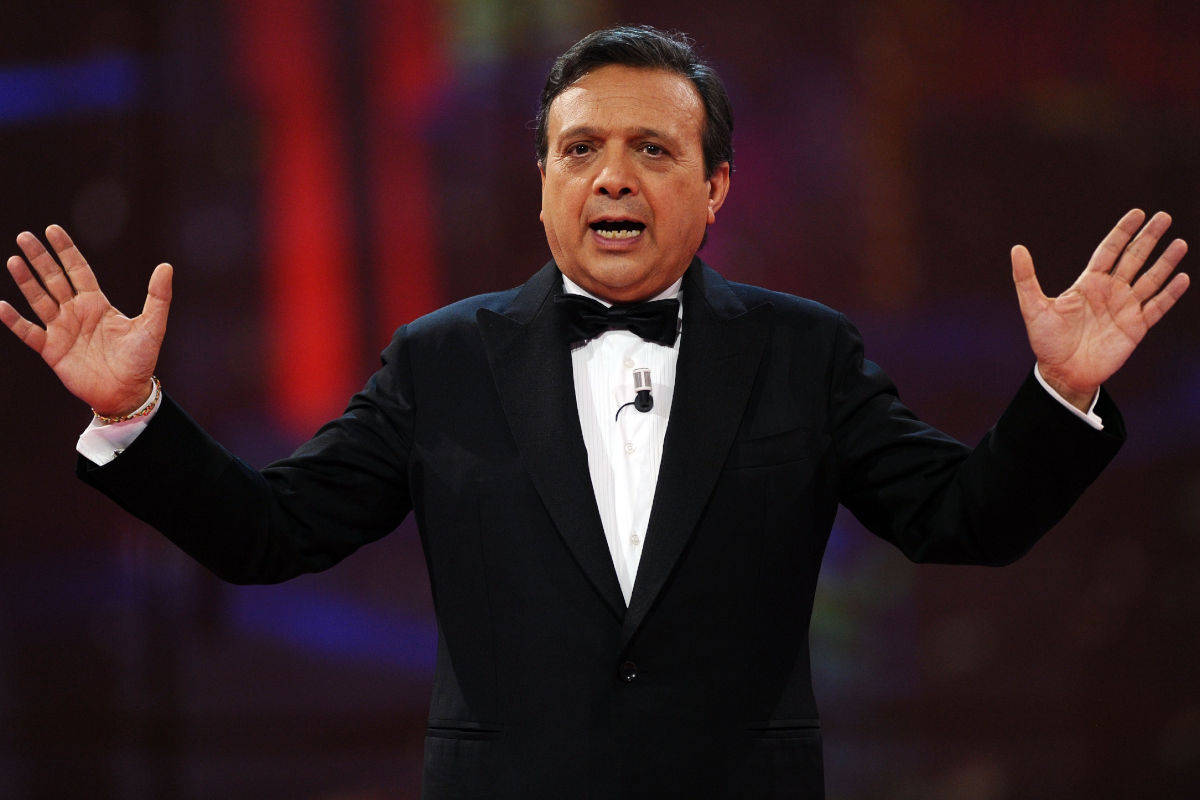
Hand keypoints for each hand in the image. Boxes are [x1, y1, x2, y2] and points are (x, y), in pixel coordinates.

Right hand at [0, 225, 172, 416]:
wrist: (127, 392)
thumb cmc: (140, 360)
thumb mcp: (152, 326)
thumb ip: (158, 297)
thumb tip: (166, 266)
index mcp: (97, 303)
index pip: (78, 270)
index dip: (65, 250)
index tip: (52, 229)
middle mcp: (76, 312)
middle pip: (54, 279)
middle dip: (40, 259)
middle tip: (25, 237)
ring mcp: (61, 330)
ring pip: (39, 300)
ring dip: (26, 281)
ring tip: (14, 260)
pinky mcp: (51, 350)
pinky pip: (29, 332)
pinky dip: (14, 320)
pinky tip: (2, 305)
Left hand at [1011, 209, 1189, 410]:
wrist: (1062, 373)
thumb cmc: (1046, 341)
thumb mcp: (1033, 308)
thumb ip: (1026, 278)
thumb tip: (1016, 248)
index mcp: (1088, 283)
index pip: (1109, 250)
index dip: (1123, 232)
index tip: (1138, 213)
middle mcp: (1110, 291)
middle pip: (1134, 258)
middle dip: (1149, 238)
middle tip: (1165, 216)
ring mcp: (1125, 308)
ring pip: (1150, 279)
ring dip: (1165, 262)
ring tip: (1180, 243)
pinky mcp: (1136, 327)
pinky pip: (1157, 307)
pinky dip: (1170, 294)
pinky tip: (1182, 278)